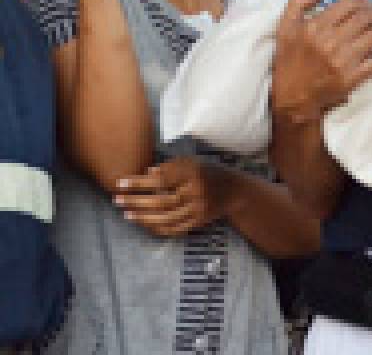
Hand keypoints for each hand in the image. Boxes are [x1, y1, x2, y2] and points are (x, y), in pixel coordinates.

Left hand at [114, 157, 230, 236]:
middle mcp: (197, 191)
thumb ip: (171, 167)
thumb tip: (147, 174)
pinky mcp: (200, 221)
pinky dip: (157, 228)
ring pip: (166, 217)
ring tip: (126, 214)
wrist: (235, 190)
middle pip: (161, 200)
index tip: (120, 183)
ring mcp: (199, 209)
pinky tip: (144, 225)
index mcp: (194, 172)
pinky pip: (175, 228)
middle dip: (136, 201)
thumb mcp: (193, 162)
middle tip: (117, 200)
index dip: (139, 182)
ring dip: (143, 217)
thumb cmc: (209, 172)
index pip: (161, 179)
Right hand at [270, 0, 371, 123]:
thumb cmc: (289, 61)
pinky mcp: (354, 77)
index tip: (369, 2)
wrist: (292, 96)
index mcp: (315, 27)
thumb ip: (297, 4)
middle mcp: (331, 41)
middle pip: (363, 19)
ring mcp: (344, 60)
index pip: (347, 6)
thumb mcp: (284, 28)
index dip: (362, 1)